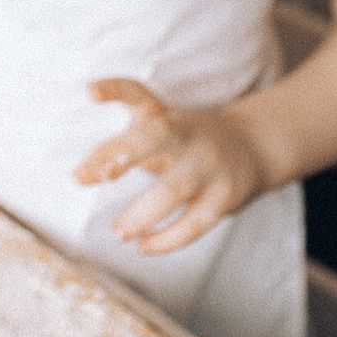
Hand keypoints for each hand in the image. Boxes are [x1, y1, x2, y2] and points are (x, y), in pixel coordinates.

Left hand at [74, 79, 269, 256]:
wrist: (255, 145)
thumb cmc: (189, 140)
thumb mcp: (162, 128)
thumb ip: (123, 148)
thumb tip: (80, 175)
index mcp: (168, 115)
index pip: (139, 95)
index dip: (115, 90)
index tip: (89, 91)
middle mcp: (189, 134)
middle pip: (157, 135)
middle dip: (127, 152)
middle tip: (100, 173)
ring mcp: (209, 165)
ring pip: (173, 190)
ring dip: (141, 214)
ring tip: (117, 231)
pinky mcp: (224, 197)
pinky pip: (194, 223)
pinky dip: (167, 239)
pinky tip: (143, 246)